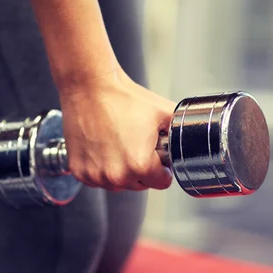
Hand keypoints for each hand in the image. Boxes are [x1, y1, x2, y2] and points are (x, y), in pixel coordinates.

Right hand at [59, 67, 174, 191]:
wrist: (90, 87)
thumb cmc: (123, 98)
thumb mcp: (164, 112)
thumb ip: (181, 133)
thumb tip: (194, 140)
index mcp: (140, 166)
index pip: (162, 182)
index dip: (162, 166)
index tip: (155, 153)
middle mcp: (116, 176)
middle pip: (139, 185)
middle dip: (141, 169)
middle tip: (135, 143)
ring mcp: (95, 175)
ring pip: (117, 184)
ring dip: (121, 170)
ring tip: (118, 142)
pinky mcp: (79, 170)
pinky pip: (96, 179)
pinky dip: (100, 167)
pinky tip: (102, 146)